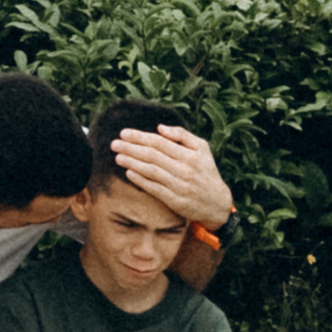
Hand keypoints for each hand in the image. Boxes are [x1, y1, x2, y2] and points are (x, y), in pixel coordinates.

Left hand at [106, 119, 232, 231]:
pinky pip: (154, 189)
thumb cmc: (206, 171)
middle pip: (153, 156)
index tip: (124, 133)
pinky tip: (129, 172)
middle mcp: (185, 170)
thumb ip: (183, 135)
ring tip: (118, 156)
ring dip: (132, 163)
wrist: (217, 204)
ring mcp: (179, 186)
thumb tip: (160, 128)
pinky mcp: (175, 201)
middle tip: (114, 144)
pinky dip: (140, 180)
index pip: (160, 143)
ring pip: (152, 172)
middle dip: (131, 148)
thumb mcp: (202, 148)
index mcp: (191, 155)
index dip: (140, 137)